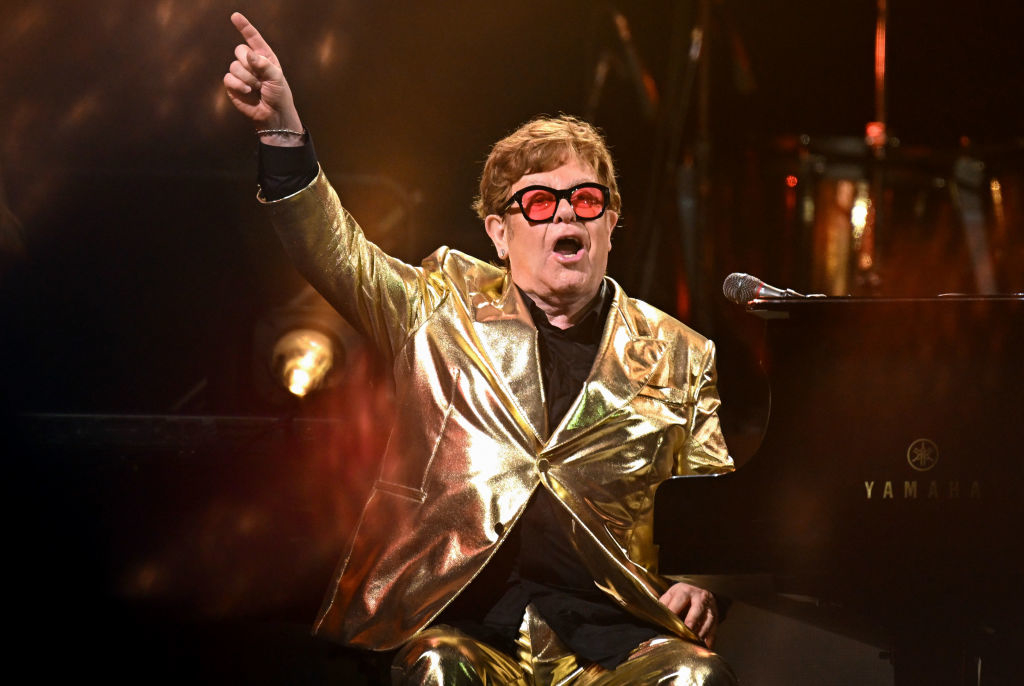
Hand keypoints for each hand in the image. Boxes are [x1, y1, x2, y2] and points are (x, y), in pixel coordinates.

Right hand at [223, 12, 303, 143]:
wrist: (273, 115)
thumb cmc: (279, 95)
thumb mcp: (277, 78)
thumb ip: (264, 64)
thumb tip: (249, 53)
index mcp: (264, 57)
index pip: (253, 38)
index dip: (244, 27)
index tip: (235, 16)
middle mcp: (251, 63)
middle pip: (239, 50)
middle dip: (248, 64)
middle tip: (260, 78)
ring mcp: (241, 73)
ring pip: (234, 65)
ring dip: (247, 78)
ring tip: (257, 88)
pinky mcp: (233, 85)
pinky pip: (228, 78)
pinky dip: (238, 84)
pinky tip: (247, 91)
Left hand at [659, 581, 718, 646]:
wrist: (699, 590)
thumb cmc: (681, 595)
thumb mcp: (672, 594)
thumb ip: (664, 604)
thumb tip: (655, 617)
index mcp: (686, 591)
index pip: (679, 600)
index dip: (674, 611)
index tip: (668, 622)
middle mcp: (700, 598)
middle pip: (697, 610)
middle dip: (691, 622)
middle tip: (685, 633)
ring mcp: (710, 608)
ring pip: (708, 621)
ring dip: (701, 633)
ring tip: (693, 644)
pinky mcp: (716, 618)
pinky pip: (714, 631)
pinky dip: (710, 641)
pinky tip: (704, 648)